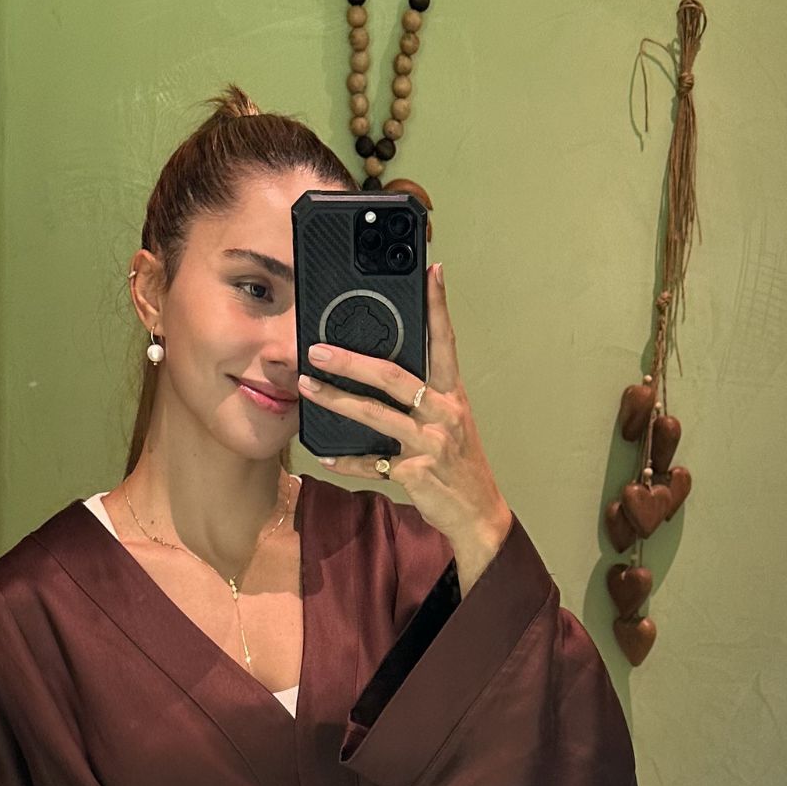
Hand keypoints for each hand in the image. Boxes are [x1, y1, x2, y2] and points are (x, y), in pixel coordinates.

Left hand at [298, 263, 512, 570]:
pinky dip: (348, 460)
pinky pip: (373, 463)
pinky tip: (326, 453)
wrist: (478, 514)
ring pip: (376, 415)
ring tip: (308, 386)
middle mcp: (443, 414)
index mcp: (453, 396)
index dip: (439, 306)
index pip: (445, 342)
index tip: (432, 271)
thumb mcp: (450, 422)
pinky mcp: (415, 473)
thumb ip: (423, 397)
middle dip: (352, 360)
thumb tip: (382, 371)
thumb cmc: (458, 464)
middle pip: (394, 376)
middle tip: (317, 348)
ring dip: (337, 399)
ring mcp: (429, 444)